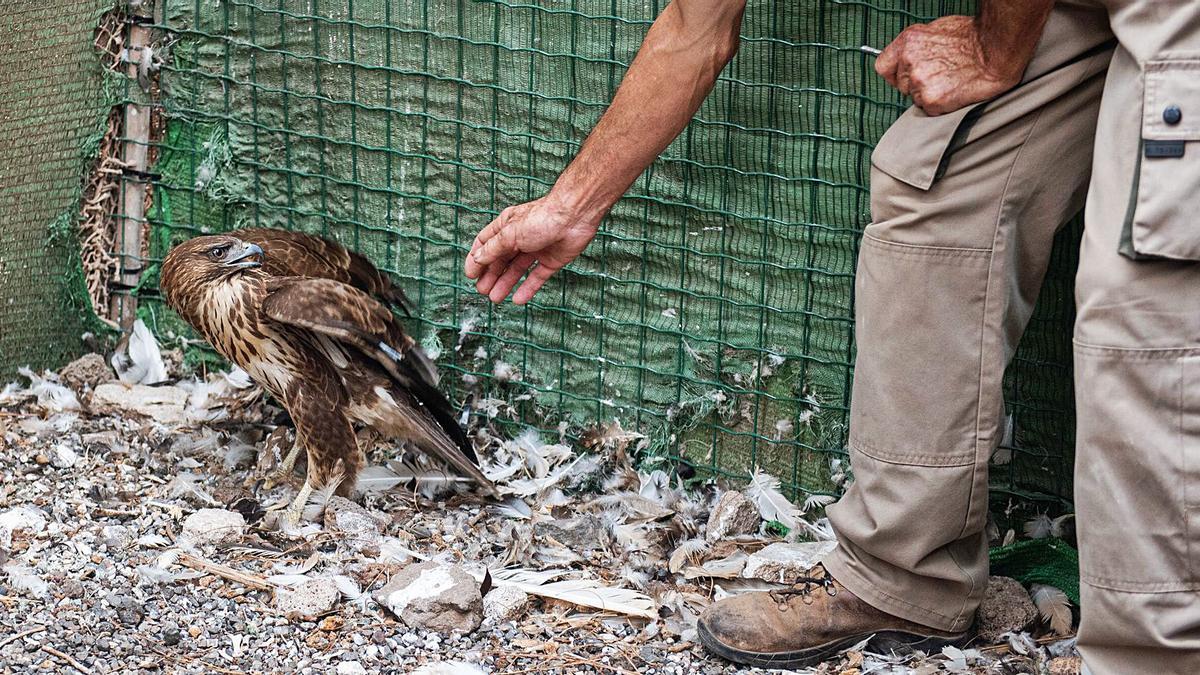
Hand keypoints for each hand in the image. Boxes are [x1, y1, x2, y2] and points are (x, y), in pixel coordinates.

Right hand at [464, 195, 600, 304]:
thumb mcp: (510, 234)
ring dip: (505, 283)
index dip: (476, 259)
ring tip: (495, 298)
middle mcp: (520, 237)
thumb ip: (493, 249)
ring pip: (517, 270)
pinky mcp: (552, 260)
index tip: (470, 275)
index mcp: (506, 226)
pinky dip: (527, 288)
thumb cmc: (542, 218)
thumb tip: (476, 260)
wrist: (575, 216)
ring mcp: (537, 249)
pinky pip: (537, 277)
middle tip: (482, 291)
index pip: (485, 243)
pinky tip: (518, 299)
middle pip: (500, 259)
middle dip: (490, 275)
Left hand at [875, 16, 1026, 115]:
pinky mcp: (931, 100)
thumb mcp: (937, 30)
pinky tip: (955, 91)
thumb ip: (918, 46)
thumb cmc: (973, 38)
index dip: (895, 74)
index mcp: (908, 42)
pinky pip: (930, 110)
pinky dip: (942, 106)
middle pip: (902, 86)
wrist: (996, 50)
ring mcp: (919, 82)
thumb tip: (909, 57)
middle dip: (917, 85)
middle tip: (940, 77)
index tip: (904, 77)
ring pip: (916, 99)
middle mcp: (909, 62)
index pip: (883, 67)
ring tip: (951, 82)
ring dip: (930, 95)